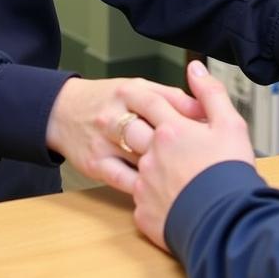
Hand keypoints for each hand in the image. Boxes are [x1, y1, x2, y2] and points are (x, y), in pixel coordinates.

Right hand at [46, 76, 204, 194]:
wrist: (63, 112)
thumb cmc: (109, 100)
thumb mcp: (138, 87)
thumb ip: (170, 97)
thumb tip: (203, 107)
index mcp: (131, 92)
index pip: (169, 103)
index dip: (195, 118)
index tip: (215, 131)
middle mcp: (116, 115)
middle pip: (157, 133)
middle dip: (185, 147)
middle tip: (207, 159)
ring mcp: (105, 141)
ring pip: (143, 158)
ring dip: (168, 168)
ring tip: (190, 176)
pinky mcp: (96, 165)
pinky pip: (126, 180)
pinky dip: (146, 186)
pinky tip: (163, 189)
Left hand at [123, 60, 255, 251]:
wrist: (227, 222)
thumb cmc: (230, 172)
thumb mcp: (230, 124)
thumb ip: (210, 92)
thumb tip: (195, 68)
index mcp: (171, 129)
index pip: (146, 101)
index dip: (140, 95)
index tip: (133, 93)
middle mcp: (151, 154)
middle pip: (130, 130)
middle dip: (132, 124)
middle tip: (140, 126)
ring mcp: (144, 184)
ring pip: (130, 164)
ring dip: (138, 159)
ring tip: (154, 163)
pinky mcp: (144, 212)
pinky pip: (137, 197)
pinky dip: (146, 193)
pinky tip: (160, 195)